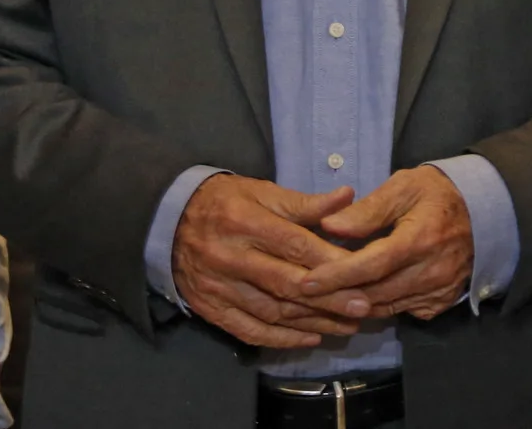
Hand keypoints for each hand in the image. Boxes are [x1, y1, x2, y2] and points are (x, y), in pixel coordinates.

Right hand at [172, 173, 367, 348]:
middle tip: (363, 308)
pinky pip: (249, 330)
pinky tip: (310, 338)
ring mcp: (219, 287)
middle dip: (329, 298)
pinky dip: (281, 339)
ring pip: (272, 312)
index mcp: (247, 222)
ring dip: (312, 322)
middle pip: (287, 283)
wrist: (168, 221)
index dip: (330, 262)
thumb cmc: (226, 202)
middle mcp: (232, 257)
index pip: (295, 246)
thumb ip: (304, 202)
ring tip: (347, 326)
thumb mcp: (262, 192)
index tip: (363, 272)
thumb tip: (347, 196)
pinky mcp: (211, 309)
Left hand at [301, 166, 473, 321]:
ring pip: (384, 308)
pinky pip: (400, 312)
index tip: (306, 281)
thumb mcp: (403, 187)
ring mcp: (438, 291)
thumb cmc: (437, 194)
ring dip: (352, 305)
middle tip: (302, 293)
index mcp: (420, 239)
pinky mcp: (440, 303)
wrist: (485, 212)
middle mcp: (431, 272)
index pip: (372, 265)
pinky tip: (358, 296)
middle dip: (336, 295)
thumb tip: (330, 226)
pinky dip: (377, 307)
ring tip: (322, 297)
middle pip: (374, 293)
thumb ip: (368, 209)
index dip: (337, 275)